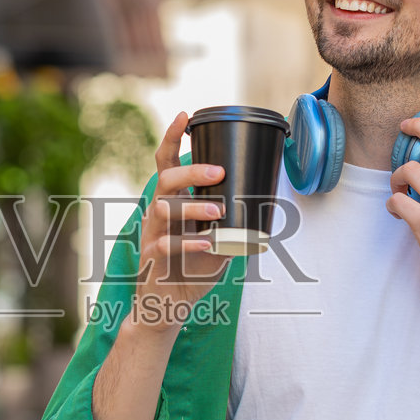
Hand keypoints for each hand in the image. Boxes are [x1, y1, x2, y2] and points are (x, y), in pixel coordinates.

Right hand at [132, 113, 230, 334]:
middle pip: (165, 181)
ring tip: (218, 212)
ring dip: (193, 208)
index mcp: (171, 203)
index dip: (170, 138)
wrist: (168, 305)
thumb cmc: (192, 269)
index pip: (165, 164)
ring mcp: (152, 236)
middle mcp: (157, 214)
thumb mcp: (214, 238)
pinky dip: (188, 245)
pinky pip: (165, 247)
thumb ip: (229, 220)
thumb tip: (267, 200)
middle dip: (191, 172)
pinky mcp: (153, 261)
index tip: (184, 115)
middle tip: (217, 172)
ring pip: (164, 211)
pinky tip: (207, 245)